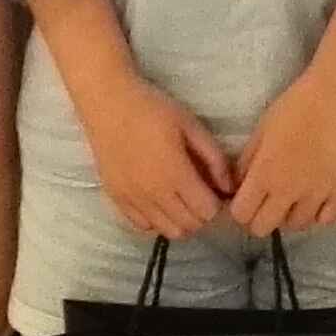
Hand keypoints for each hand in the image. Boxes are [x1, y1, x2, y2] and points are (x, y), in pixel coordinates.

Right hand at [74, 69, 230, 240]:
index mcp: (175, 175)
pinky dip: (156, 220)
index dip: (217, 203)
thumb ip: (214, 158)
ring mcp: (133, 200)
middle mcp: (154, 195)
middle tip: (199, 193)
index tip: (214, 189)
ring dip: (180, 220)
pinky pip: (143, 227)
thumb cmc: (153, 109)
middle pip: (190, 227)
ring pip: (168, 231)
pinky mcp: (116, 199)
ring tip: (180, 198)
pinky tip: (158, 200)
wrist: (107, 103)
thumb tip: (228, 187)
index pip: (207, 212)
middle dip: (201, 214)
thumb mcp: (191, 126)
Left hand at [227, 64, 335, 236]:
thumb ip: (247, 163)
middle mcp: (290, 192)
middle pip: (264, 228)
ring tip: (292, 196)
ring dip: (289, 215)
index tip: (244, 200)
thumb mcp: (261, 130)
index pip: (241, 214)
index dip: (239, 209)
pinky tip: (315, 198)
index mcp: (265, 175)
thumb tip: (239, 185)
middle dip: (259, 217)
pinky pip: (325, 220)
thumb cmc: (298, 106)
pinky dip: (318, 214)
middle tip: (265, 200)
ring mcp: (318, 196)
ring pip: (296, 226)